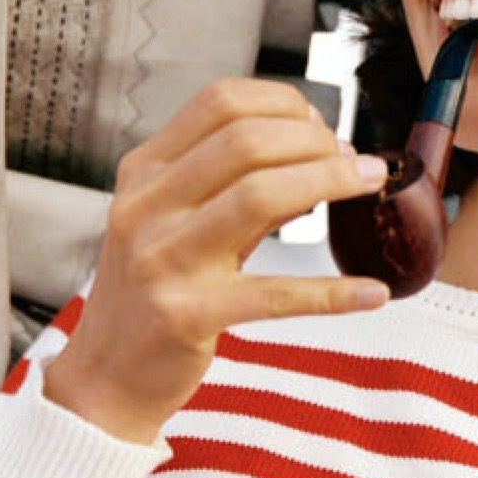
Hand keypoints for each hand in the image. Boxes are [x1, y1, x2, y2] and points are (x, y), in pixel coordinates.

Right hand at [44, 79, 388, 441]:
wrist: (106, 376)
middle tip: (355, 162)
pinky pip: (274, 294)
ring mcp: (162, 260)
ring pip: (260, 196)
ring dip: (330, 181)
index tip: (322, 128)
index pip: (220, 102)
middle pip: (247, 141)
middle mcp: (146, 206)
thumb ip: (238, 185)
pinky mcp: (185, 315)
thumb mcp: (180, 221)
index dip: (284, 104)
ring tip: (368, 185)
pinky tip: (371, 292)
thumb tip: (320, 154)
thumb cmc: (155, 288)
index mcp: (145, 171)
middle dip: (317, 142)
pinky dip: (332, 292)